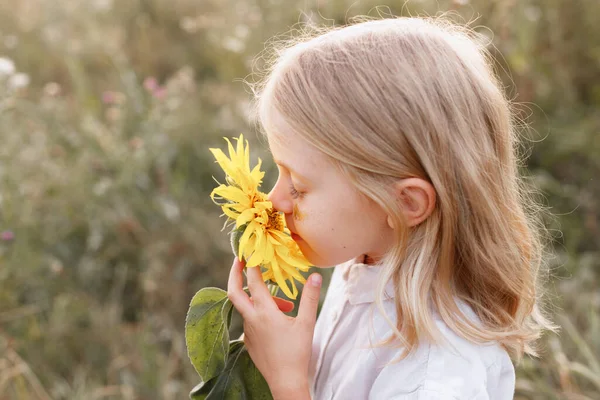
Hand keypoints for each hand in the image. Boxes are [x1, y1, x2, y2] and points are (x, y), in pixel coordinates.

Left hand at [227, 257, 320, 398]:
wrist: (285, 382)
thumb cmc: (297, 353)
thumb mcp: (307, 323)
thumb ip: (309, 297)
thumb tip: (314, 275)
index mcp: (264, 313)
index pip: (254, 282)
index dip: (252, 265)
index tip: (252, 252)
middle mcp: (252, 320)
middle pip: (234, 292)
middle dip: (234, 274)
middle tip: (239, 260)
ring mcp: (247, 331)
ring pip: (246, 307)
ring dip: (259, 298)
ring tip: (285, 305)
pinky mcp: (248, 341)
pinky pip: (249, 320)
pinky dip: (259, 312)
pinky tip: (277, 319)